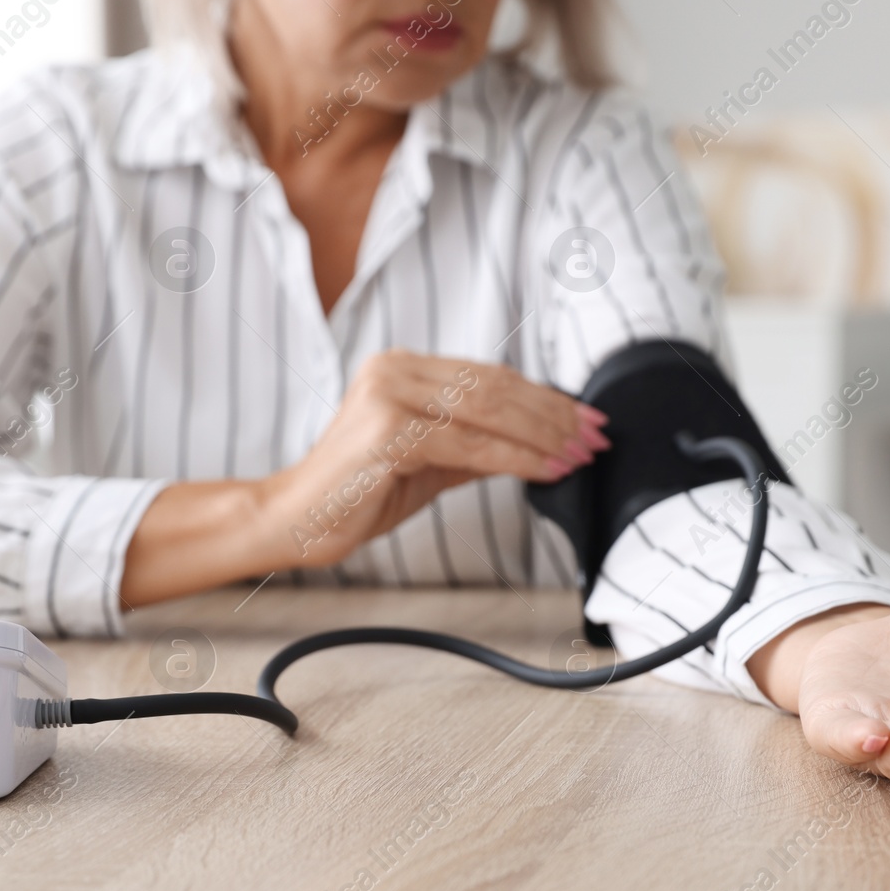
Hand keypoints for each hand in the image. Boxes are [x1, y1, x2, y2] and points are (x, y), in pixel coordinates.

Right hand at [261, 349, 609, 567]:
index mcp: (401, 368)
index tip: (586, 419)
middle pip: (495, 387)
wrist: (293, 522)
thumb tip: (540, 445)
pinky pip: (470, 445)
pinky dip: (516, 458)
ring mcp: (389, 395)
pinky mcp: (388, 430)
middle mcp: (394, 370)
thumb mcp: (428, 464)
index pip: (489, 376)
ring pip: (489, 410)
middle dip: (554, 414)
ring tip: (580, 454)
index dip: (544, 397)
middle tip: (596, 436)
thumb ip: (476, 447)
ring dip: (544, 435)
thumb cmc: (354, 496)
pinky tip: (547, 469)